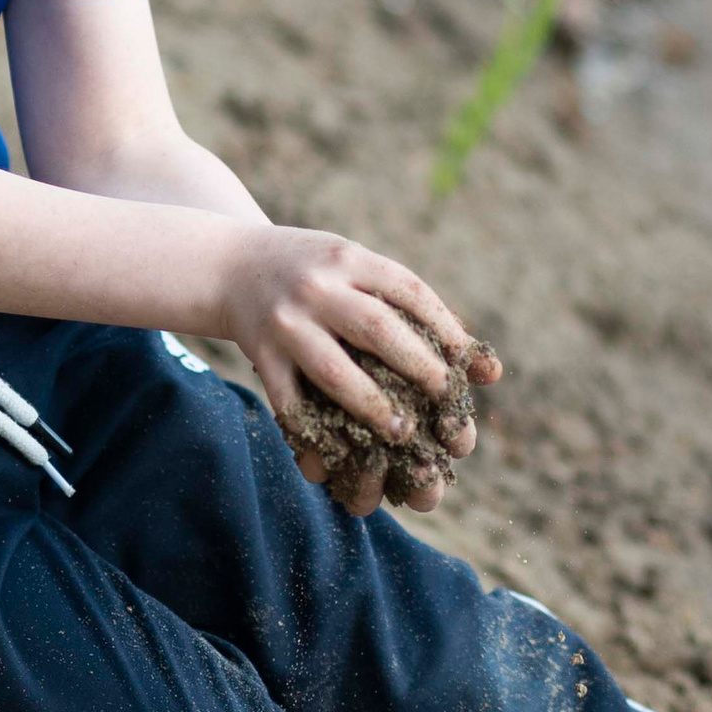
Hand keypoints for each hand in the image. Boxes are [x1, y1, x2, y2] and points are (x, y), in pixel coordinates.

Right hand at [218, 226, 499, 510]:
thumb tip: (485, 365)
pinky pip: (289, 401)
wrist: (227, 264)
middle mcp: (317, 287)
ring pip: (333, 371)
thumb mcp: (352, 263)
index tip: (471, 362)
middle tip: (445, 397)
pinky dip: (314, 430)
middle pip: (376, 328)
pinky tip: (337, 453)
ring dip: (371, 405)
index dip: (445, 327)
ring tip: (401, 431)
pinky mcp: (261, 354)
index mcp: (348, 258)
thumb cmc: (310, 270)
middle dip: (417, 365)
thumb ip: (406, 301)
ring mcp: (286, 322)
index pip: (408, 290)